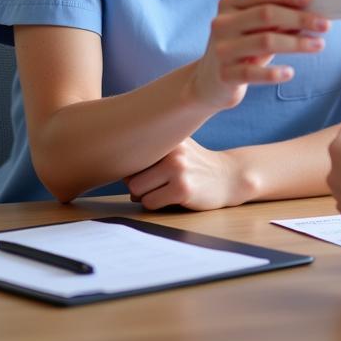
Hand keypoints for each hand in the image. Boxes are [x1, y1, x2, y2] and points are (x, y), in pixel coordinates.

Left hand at [124, 137, 250, 210]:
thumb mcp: (179, 146)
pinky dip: (157, 204)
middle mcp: (173, 150)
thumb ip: (152, 147)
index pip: (131, 154)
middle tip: (157, 182)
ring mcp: (178, 169)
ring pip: (136, 191)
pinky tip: (173, 197)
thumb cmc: (196, 164)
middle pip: (129, 176)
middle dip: (138, 184)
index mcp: (169, 136)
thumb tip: (112, 159)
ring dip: (146, 195)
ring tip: (164, 189)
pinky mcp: (182, 190)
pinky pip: (150, 203)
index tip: (141, 168)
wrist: (229, 176)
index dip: (133, 167)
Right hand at [189, 0, 329, 111]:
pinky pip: (253, 72)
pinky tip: (290, 72)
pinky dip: (274, 72)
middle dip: (299, 17)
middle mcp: (222, 23)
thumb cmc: (243, 48)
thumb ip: (278, 18)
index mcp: (229, 4)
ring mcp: (222, 49)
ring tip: (319, 45)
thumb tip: (313, 10)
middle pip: (266, 14)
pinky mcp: (224, 75)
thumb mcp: (257, 29)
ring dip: (297, 42)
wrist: (210, 82)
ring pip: (265, 41)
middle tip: (325, 24)